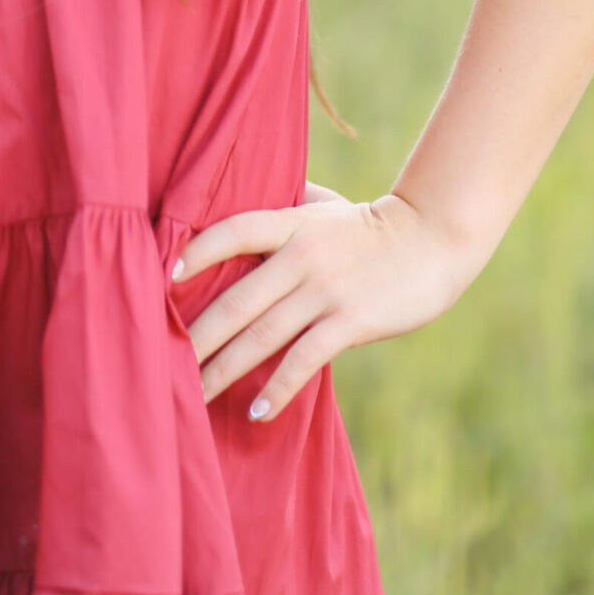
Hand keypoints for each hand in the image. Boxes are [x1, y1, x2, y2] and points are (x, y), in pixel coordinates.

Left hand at [176, 181, 480, 423]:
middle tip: (161, 361)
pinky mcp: (349, 322)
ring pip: (261, 336)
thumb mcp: (326, 204)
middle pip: (235, 300)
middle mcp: (301, 256)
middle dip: (195, 336)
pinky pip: (303, 360)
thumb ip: (290, 200)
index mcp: (291, 222)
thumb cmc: (373, 225)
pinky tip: (256, 412)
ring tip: (194, 394)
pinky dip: (276, 389)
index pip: (231, 231)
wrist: (432, 238)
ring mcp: (324, 291)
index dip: (195, 252)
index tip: (162, 279)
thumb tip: (252, 182)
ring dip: (224, 370)